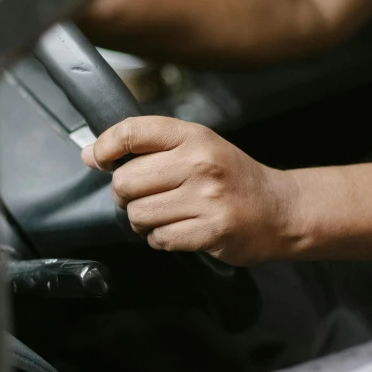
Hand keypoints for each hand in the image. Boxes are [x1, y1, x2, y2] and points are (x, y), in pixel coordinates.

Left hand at [81, 116, 300, 265]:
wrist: (280, 209)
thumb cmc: (232, 177)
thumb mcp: (196, 147)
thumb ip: (146, 148)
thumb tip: (91, 155)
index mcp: (193, 136)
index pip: (132, 131)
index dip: (105, 147)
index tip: (100, 160)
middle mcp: (199, 163)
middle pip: (125, 181)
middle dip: (125, 196)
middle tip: (144, 197)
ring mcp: (206, 198)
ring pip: (138, 215)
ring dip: (143, 221)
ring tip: (165, 215)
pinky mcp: (211, 230)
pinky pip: (159, 239)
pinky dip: (161, 239)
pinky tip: (180, 229)